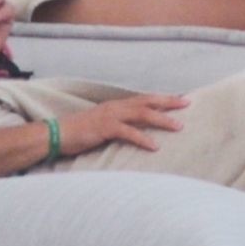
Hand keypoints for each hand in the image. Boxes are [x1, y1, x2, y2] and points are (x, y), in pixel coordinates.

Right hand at [59, 95, 188, 155]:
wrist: (56, 134)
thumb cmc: (79, 132)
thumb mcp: (102, 126)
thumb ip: (119, 126)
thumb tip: (135, 131)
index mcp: (116, 106)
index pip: (144, 99)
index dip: (162, 99)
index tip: (181, 99)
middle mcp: (116, 107)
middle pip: (147, 101)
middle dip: (169, 102)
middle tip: (188, 103)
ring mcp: (110, 116)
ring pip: (142, 114)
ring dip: (161, 120)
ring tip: (178, 126)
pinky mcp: (104, 128)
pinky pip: (128, 133)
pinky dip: (143, 139)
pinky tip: (155, 146)